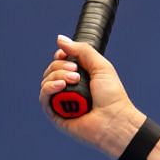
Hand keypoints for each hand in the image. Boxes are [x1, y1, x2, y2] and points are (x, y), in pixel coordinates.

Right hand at [39, 35, 141, 154]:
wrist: (115, 120)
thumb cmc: (112, 96)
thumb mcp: (100, 66)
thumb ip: (82, 51)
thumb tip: (60, 39)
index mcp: (80, 78)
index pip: (60, 63)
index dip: (59, 56)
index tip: (63, 54)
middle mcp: (69, 89)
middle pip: (51, 70)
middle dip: (60, 66)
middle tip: (76, 72)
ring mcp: (62, 102)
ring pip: (46, 82)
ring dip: (57, 75)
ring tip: (74, 80)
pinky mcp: (56, 114)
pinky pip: (44, 97)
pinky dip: (49, 88)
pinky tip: (61, 86)